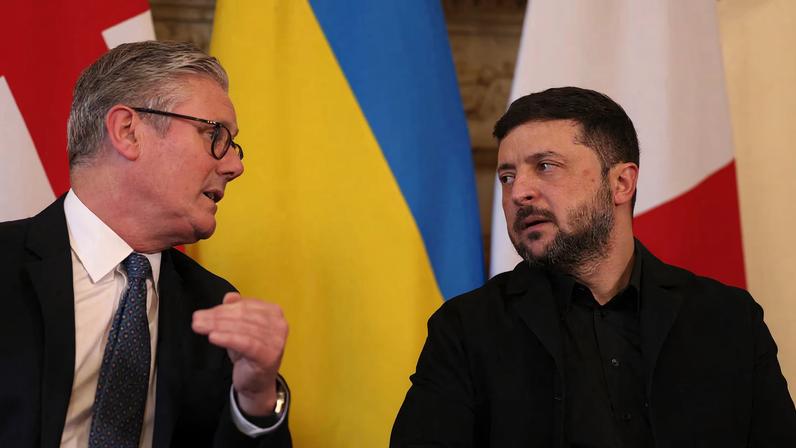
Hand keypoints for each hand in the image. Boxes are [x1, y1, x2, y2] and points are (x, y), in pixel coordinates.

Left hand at [192, 292, 287, 415]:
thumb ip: (236, 310)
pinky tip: (213, 337)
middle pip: (243, 316)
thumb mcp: (240, 328)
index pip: (246, 306)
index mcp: (274, 312)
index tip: (203, 313)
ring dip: (218, 326)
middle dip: (217, 317)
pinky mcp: (269, 355)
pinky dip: (228, 338)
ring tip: (199, 327)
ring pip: (242, 328)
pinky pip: (245, 343)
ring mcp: (276, 340)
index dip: (223, 308)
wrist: (256, 383)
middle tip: (197, 319)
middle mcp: (279, 324)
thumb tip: (229, 297)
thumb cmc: (248, 353)